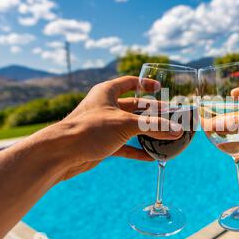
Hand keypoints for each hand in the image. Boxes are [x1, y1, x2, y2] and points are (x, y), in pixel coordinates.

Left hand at [44, 76, 181, 180]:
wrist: (61, 154)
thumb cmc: (90, 130)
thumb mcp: (126, 125)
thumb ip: (154, 127)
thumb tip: (177, 130)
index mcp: (107, 92)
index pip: (129, 82)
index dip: (145, 84)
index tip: (160, 88)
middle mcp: (105, 107)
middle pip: (134, 107)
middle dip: (153, 113)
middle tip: (171, 117)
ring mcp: (103, 126)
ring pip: (130, 127)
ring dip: (147, 132)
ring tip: (165, 135)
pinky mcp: (102, 144)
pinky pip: (124, 146)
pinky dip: (137, 150)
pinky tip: (151, 156)